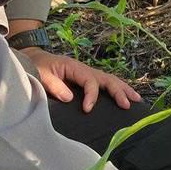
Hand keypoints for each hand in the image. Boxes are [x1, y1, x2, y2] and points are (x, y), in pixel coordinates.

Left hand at [19, 48, 142, 112]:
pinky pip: (105, 84)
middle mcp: (85, 69)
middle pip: (107, 79)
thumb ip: (54, 86)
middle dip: (119, 91)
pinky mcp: (87, 80)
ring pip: (110, 80)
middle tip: (127, 105)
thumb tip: (70, 98)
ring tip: (137, 100)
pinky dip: (118, 89)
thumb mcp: (40, 75)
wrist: (33, 60)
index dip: (91, 95)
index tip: (87, 110)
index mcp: (74, 67)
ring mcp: (88, 74)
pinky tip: (127, 97)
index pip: (90, 81)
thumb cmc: (36, 67)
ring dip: (124, 90)